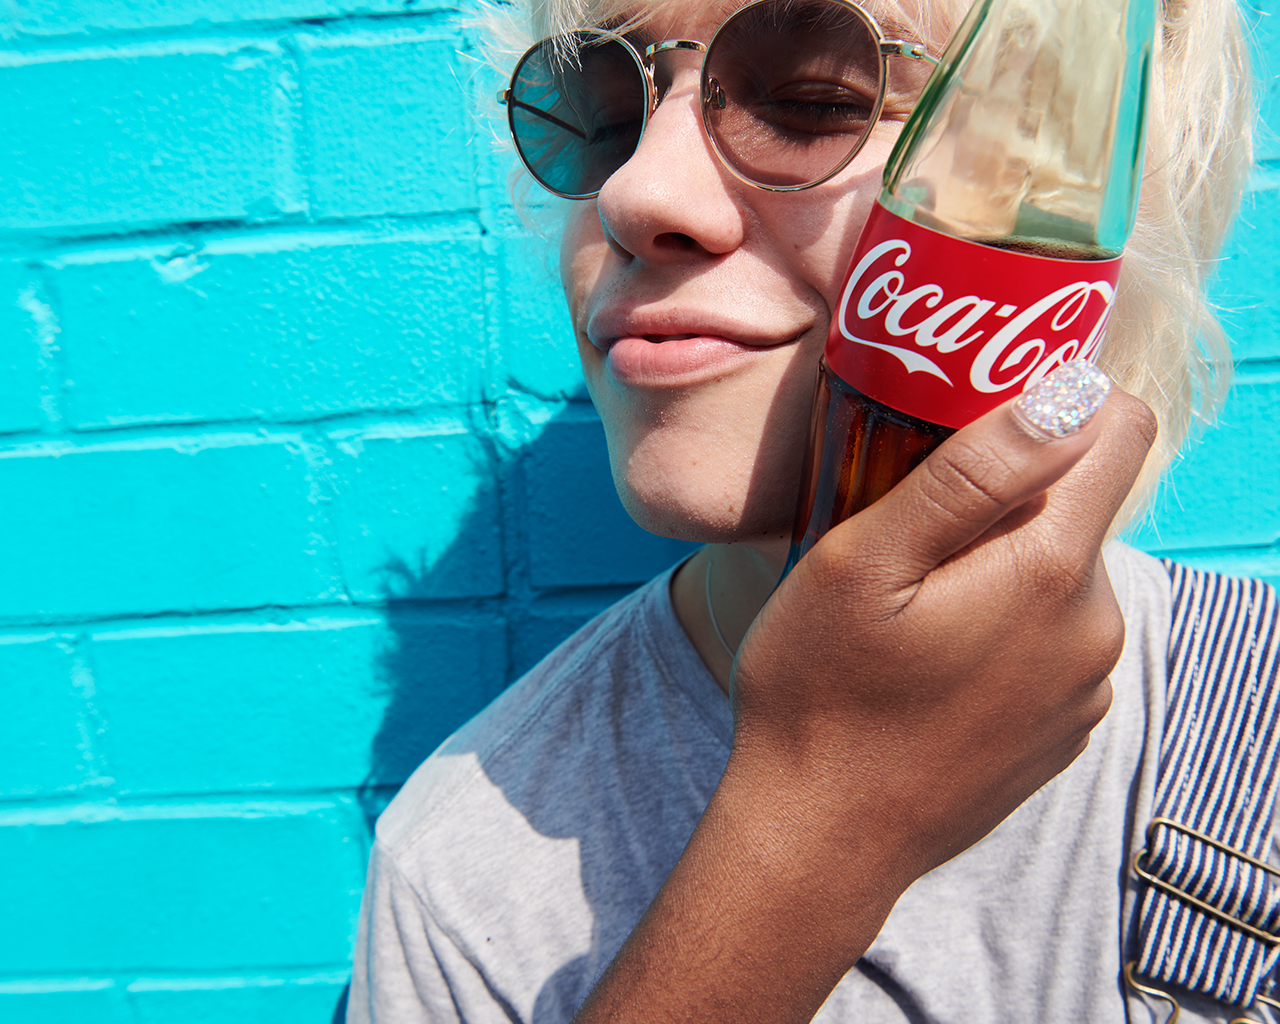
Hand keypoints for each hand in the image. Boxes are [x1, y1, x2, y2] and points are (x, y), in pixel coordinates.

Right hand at [731, 382, 1157, 886]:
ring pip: (1063, 574)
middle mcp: (1092, 628)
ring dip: (1005, 561)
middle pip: (1080, 505)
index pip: (1119, 430)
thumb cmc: (820, 693)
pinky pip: (1054, 639)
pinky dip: (1008, 624)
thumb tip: (1068, 393)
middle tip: (911, 517)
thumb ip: (970, 474)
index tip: (982, 407)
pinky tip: (934, 658)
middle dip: (1011, 490)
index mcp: (1048, 572)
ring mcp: (1085, 687)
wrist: (822, 841)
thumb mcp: (863, 563)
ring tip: (914, 598)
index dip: (1060, 396)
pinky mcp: (1064, 728)